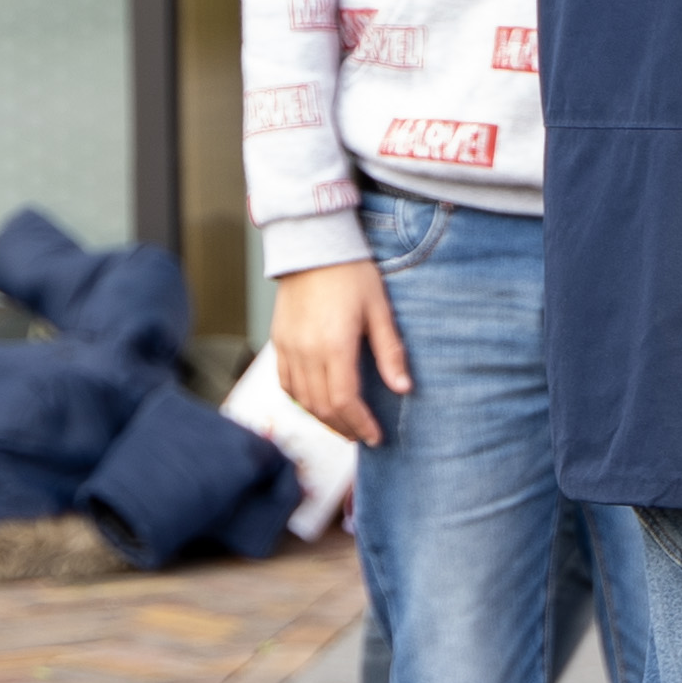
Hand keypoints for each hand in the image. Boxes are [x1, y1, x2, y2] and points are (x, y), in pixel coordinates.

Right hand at [267, 258, 408, 446]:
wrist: (313, 246)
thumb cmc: (351, 273)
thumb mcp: (379, 311)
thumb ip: (390, 352)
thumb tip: (403, 388)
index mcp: (334, 345)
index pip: (344, 401)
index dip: (360, 424)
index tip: (375, 436)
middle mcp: (306, 351)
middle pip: (321, 407)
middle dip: (344, 427)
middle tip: (362, 435)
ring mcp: (288, 347)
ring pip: (301, 399)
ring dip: (322, 418)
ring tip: (343, 425)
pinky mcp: (278, 341)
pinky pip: (285, 382)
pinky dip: (301, 400)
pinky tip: (317, 404)